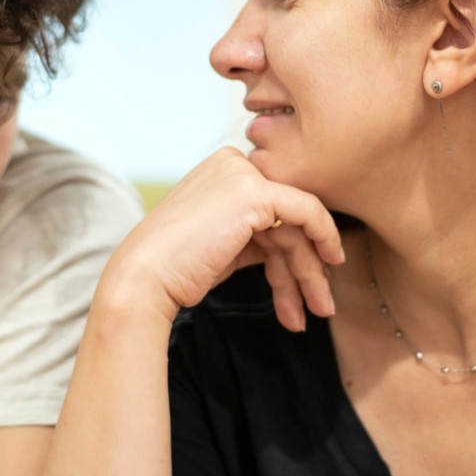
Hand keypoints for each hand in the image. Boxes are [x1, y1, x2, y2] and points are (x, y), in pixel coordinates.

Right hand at [101, 147, 343, 330]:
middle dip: (305, 266)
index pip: (271, 209)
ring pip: (298, 224)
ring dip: (310, 273)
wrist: (145, 278)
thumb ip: (257, 236)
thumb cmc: (177, 269)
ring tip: (319, 310)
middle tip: (321, 305)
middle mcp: (232, 164)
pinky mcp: (255, 192)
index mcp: (221, 172)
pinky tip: (329, 268)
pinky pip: (307, 211)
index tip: (308, 285)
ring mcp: (243, 175)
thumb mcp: (225, 244)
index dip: (293, 250)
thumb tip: (299, 251)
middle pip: (285, 219)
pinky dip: (325, 238)